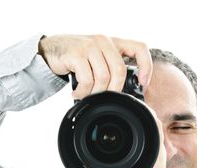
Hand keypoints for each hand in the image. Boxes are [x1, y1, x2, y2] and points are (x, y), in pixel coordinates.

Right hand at [38, 34, 152, 99]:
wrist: (50, 51)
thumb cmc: (77, 59)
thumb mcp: (98, 59)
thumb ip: (112, 68)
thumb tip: (126, 92)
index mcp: (114, 42)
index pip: (139, 48)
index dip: (146, 66)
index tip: (143, 83)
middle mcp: (104, 41)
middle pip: (119, 71)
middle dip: (114, 90)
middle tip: (105, 98)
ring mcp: (90, 46)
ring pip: (103, 78)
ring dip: (95, 93)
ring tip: (87, 95)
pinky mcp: (76, 54)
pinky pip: (87, 80)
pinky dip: (83, 92)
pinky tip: (77, 93)